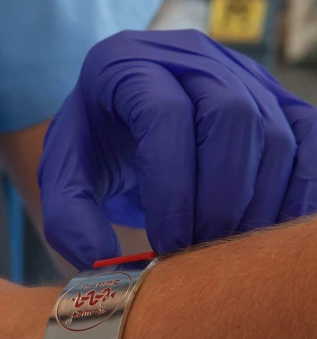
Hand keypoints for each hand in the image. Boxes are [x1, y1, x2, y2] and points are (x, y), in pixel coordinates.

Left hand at [39, 29, 316, 269]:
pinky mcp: (276, 100)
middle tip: (198, 251)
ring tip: (222, 250)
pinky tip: (261, 235)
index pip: (166, 116)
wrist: (120, 120)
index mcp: (125, 65)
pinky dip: (295, 193)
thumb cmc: (93, 147)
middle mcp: (189, 57)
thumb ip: (68, 218)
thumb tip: (105, 263)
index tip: (166, 244)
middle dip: (219, 198)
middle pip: (231, 117)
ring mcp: (241, 73)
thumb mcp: (63, 176)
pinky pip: (308, 142)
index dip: (172, 187)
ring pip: (275, 133)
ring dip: (256, 204)